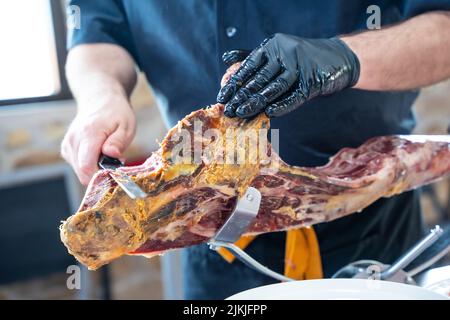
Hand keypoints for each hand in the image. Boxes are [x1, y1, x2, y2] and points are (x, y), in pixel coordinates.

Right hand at [61, 94, 135, 184]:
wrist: (99, 100)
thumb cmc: (116, 113)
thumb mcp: (126, 125)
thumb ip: (118, 141)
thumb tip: (112, 154)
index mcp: (88, 134)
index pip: (86, 166)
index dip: (100, 176)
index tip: (115, 173)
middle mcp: (73, 140)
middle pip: (83, 172)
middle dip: (101, 173)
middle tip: (115, 161)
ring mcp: (67, 145)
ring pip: (80, 172)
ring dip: (96, 169)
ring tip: (108, 155)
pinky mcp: (66, 149)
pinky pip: (77, 166)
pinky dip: (90, 165)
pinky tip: (98, 154)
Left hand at [217, 33, 359, 117]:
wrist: (338, 58)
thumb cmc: (301, 58)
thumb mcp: (276, 53)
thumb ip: (252, 56)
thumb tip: (226, 59)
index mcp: (272, 45)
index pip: (248, 66)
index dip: (234, 83)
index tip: (222, 97)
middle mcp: (285, 52)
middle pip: (259, 78)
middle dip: (241, 96)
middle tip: (228, 110)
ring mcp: (300, 65)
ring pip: (274, 87)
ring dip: (256, 102)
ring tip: (241, 113)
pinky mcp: (313, 80)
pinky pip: (295, 96)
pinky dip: (283, 105)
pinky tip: (269, 113)